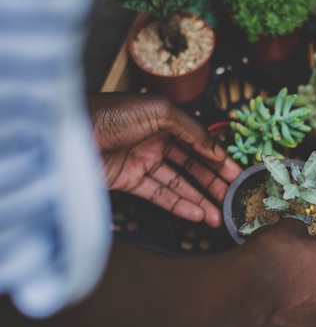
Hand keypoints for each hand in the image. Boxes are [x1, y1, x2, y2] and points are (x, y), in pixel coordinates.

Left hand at [87, 92, 241, 226]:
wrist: (67, 134)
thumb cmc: (109, 114)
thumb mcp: (158, 111)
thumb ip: (191, 130)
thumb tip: (215, 150)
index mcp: (163, 120)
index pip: (199, 143)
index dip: (219, 160)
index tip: (238, 176)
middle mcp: (154, 140)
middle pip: (192, 165)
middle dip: (214, 183)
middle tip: (233, 199)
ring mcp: (141, 162)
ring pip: (179, 184)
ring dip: (200, 200)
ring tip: (219, 215)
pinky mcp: (128, 181)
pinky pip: (159, 195)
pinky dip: (179, 205)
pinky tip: (197, 214)